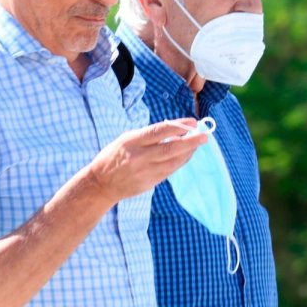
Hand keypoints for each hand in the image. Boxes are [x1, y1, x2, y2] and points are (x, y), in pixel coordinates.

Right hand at [86, 118, 206, 201]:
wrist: (100, 184)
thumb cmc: (114, 156)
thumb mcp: (126, 139)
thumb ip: (148, 135)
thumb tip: (175, 130)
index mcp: (132, 141)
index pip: (160, 131)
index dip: (179, 126)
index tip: (192, 122)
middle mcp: (139, 157)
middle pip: (171, 148)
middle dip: (191, 142)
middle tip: (205, 136)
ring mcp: (145, 172)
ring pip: (174, 162)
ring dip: (188, 152)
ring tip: (198, 144)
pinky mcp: (149, 183)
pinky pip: (170, 171)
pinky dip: (180, 162)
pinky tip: (187, 155)